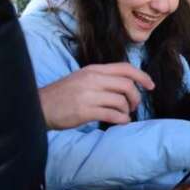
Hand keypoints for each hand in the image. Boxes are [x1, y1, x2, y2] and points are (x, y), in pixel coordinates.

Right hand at [38, 63, 154, 128]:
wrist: (39, 106)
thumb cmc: (63, 95)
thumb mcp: (82, 79)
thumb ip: (102, 79)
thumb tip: (126, 85)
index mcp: (93, 70)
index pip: (125, 68)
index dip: (142, 76)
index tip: (151, 85)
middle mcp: (92, 79)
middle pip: (127, 84)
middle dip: (136, 96)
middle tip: (134, 106)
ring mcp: (88, 95)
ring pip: (121, 101)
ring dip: (127, 110)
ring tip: (123, 115)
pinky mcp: (85, 111)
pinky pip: (112, 115)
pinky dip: (121, 119)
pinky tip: (120, 122)